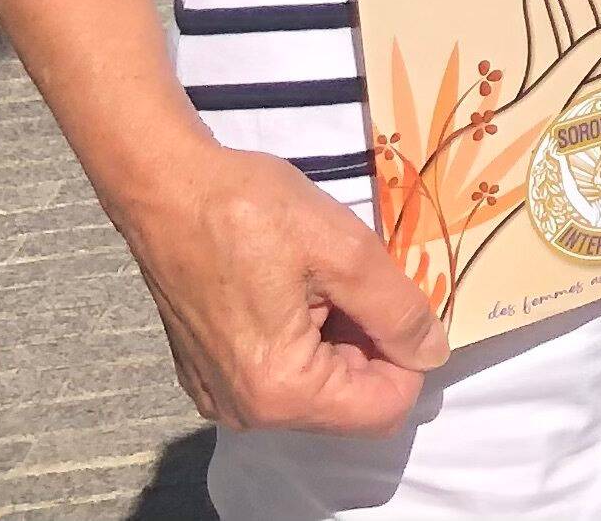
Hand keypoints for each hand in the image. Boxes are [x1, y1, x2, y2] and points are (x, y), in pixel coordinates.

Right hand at [112, 142, 446, 433]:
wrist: (167, 189)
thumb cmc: (253, 212)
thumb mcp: (346, 250)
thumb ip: (397, 311)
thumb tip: (434, 356)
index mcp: (281, 391)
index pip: (383, 409)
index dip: (410, 357)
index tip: (401, 302)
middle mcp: (248, 412)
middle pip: (349, 402)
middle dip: (373, 345)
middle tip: (360, 279)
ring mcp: (222, 396)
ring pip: (319, 387)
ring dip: (341, 338)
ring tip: (325, 278)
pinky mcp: (209, 375)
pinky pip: (282, 376)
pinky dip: (306, 338)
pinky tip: (294, 288)